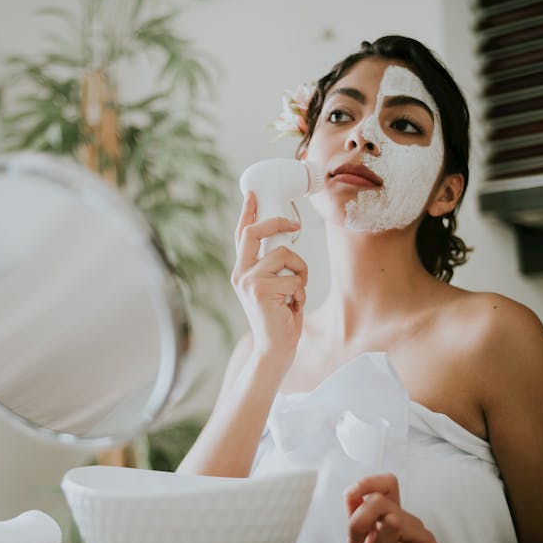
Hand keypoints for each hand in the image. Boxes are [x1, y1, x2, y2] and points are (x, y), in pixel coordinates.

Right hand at [231, 191, 307, 363]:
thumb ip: (272, 267)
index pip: (242, 235)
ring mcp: (249, 282)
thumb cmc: (278, 319)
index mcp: (241, 272)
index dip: (248, 212)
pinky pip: (294, 277)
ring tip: (296, 291)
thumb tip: (286, 240)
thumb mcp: (272, 288)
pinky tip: (293, 306)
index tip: (253, 193)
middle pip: (255, 233)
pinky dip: (301, 291)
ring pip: (284, 255)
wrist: (274, 350)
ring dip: (300, 271)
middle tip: (295, 225)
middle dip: (278, 222)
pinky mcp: (262, 291)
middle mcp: (240, 274)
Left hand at [345, 474, 445, 542]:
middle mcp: (408, 519)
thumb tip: (351, 492)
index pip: (387, 484)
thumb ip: (356, 514)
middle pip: (378, 501)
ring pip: (393, 522)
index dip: (368, 482)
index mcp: (390, 513)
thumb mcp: (360, 540)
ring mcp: (423, 534)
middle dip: (358, 522)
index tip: (353, 493)